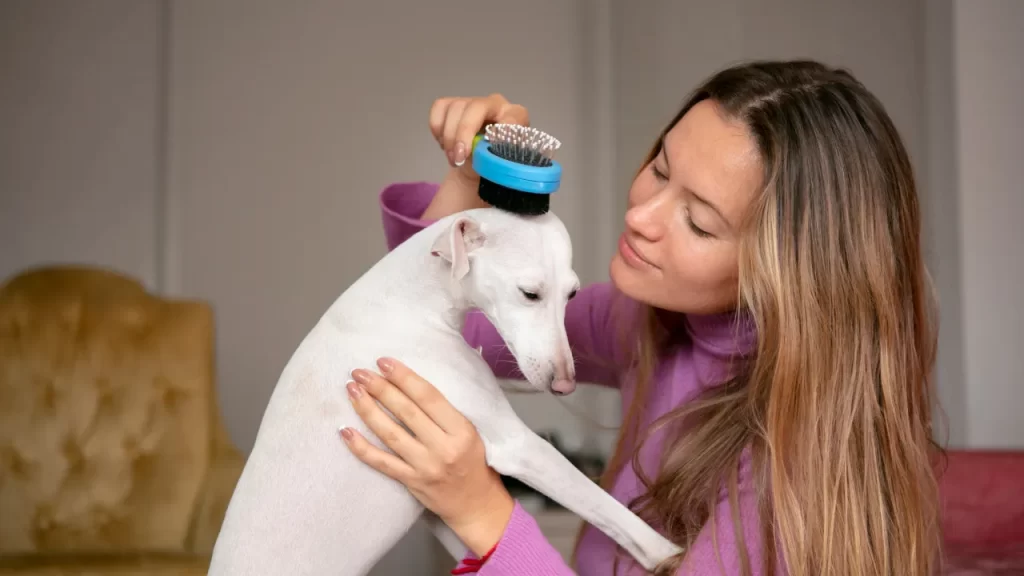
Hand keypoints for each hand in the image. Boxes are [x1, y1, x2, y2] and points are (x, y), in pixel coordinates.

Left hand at [340, 357, 513, 555]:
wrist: (476, 504)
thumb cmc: (473, 461)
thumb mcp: (470, 432)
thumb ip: (445, 412)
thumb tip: (408, 384)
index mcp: (461, 430)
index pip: (428, 397)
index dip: (404, 377)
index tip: (384, 362)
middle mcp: (443, 448)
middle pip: (406, 412)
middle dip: (381, 388)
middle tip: (360, 372)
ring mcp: (425, 467)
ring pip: (390, 434)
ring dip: (368, 410)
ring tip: (352, 391)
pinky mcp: (411, 482)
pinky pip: (381, 463)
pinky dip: (361, 448)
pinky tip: (345, 432)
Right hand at [421, 94, 529, 219]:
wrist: (478, 165)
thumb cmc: (494, 164)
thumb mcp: (502, 166)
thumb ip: (500, 159)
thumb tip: (492, 153)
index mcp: (516, 116)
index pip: (512, 117)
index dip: (500, 131)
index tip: (490, 146)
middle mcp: (496, 104)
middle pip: (476, 106)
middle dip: (463, 133)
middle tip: (458, 158)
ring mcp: (472, 101)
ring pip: (455, 108)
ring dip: (449, 137)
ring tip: (454, 159)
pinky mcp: (452, 104)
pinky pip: (439, 109)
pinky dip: (437, 129)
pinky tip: (446, 145)